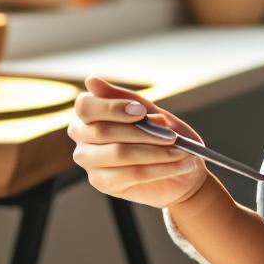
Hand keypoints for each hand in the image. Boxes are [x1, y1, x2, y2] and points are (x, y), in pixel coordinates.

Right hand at [68, 77, 210, 209]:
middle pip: (102, 131)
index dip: (113, 108)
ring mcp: (89, 161)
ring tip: (181, 151)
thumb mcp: (152, 113)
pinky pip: (132, 174)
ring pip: (119, 153)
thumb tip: (91, 81)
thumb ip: (127, 99)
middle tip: (172, 136)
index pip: (85, 106)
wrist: (182, 169)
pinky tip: (179, 164)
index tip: (141, 112)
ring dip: (155, 152)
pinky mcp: (102, 183)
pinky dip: (160, 168)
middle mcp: (82, 136)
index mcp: (89, 113)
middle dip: (143, 132)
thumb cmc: (164, 136)